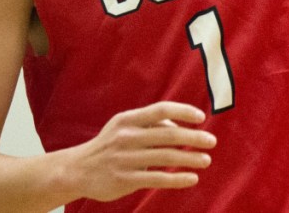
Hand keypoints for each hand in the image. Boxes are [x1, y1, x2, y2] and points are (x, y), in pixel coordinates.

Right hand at [70, 101, 215, 201]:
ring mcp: (124, 159)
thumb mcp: (124, 126)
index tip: (201, 117)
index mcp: (128, 119)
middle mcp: (126, 137)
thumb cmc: (109, 144)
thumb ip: (150, 123)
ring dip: (189, 158)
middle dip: (193, 138)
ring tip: (206, 160)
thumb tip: (180, 126)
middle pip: (167, 135)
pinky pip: (157, 178)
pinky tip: (192, 178)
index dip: (183, 111)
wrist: (77, 170)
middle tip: (212, 141)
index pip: (161, 109)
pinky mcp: (124, 180)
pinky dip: (177, 178)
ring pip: (165, 157)